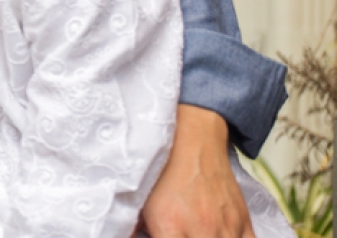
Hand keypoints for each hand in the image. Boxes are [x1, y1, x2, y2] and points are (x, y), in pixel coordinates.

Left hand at [140, 104, 254, 237]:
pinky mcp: (243, 222)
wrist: (193, 143)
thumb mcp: (143, 203)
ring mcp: (226, 228)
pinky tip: (222, 236)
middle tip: (183, 235)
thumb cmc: (164, 173)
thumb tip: (129, 235)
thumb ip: (137, 228)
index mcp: (170, 228)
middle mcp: (202, 231)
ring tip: (199, 235)